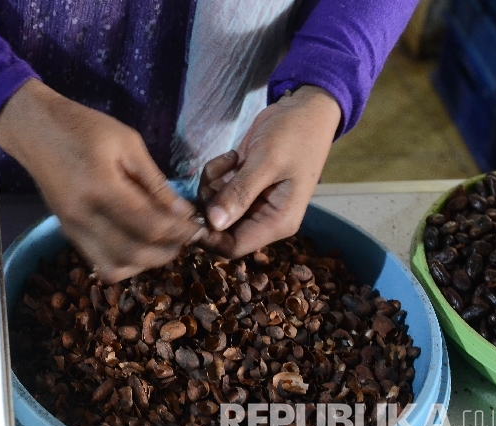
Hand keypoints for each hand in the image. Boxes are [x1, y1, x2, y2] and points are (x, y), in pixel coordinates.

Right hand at [0, 79, 202, 282]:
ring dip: (147, 262)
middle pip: (135, 254)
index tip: (199, 227)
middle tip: (186, 236)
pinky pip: (100, 263)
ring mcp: (73, 230)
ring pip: (116, 267)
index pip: (150, 227)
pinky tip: (140, 244)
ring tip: (165, 242)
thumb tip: (185, 214)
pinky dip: (125, 262)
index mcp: (102, 189)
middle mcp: (84, 217)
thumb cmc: (84, 127)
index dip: (181, 233)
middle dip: (168, 251)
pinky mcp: (68, 234)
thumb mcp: (128, 143)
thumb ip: (156, 183)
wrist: (35, 129)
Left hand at [197, 86, 341, 258]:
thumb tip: (213, 223)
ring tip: (228, 161)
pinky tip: (232, 156)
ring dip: (210, 186)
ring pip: (213, 210)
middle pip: (219, 230)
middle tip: (212, 176)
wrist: (304, 108)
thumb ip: (240, 193)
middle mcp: (263, 219)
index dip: (208, 237)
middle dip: (207, 205)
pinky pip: (216, 192)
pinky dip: (215, 175)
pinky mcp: (241, 187)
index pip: (234, 247)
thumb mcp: (267, 161)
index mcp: (277, 222)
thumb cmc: (294, 135)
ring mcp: (251, 203)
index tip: (190, 213)